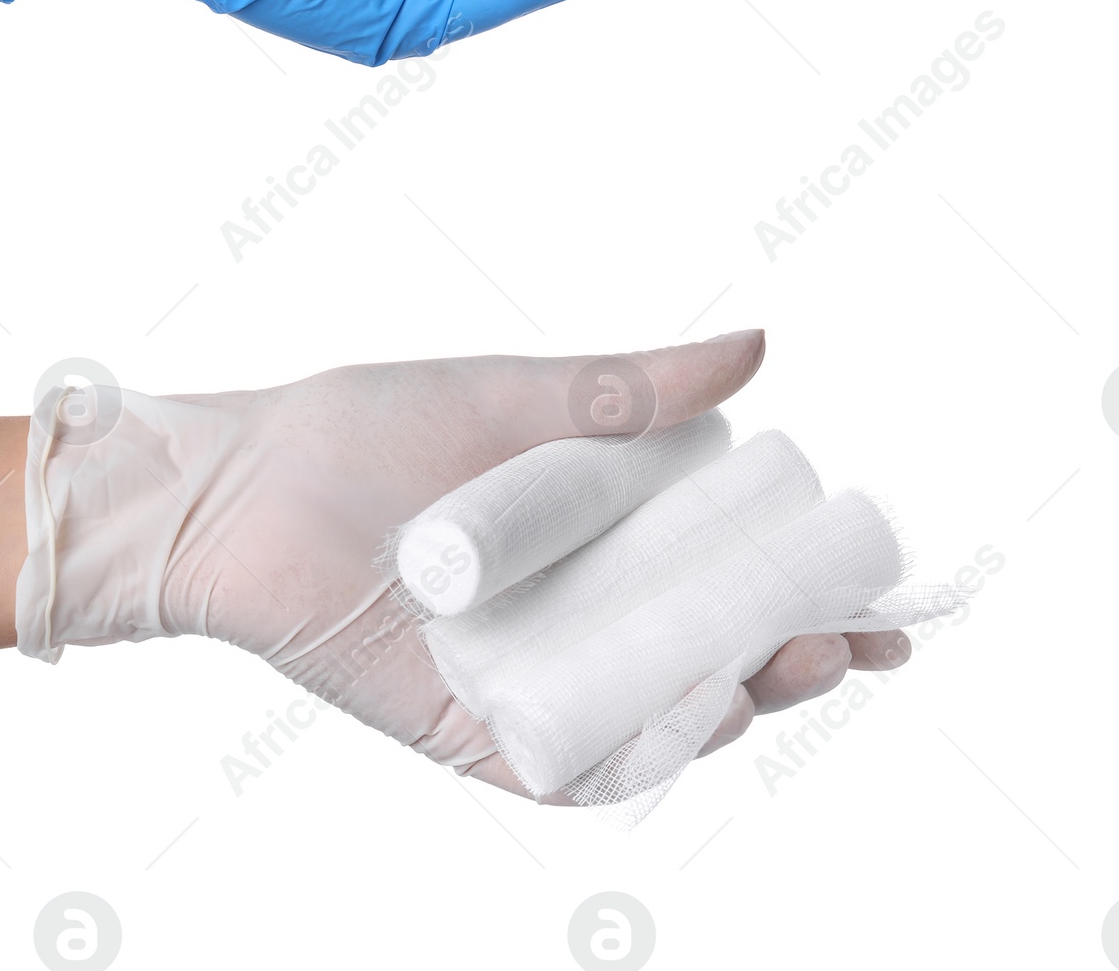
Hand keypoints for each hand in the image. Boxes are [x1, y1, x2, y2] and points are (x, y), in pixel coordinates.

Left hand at [22, 332, 912, 796]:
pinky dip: (635, 757)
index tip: (884, 584)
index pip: (720, 580)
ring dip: (733, 705)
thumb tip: (757, 350)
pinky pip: (569, 768)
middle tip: (853, 633)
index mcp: (589, 545)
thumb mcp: (516, 395)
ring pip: (655, 719)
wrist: (234, 486)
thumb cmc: (358, 429)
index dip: (807, 590)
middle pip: (706, 659)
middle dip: (792, 655)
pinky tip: (695, 723)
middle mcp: (569, 623)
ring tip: (791, 663)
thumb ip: (632, 387)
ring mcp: (525, 684)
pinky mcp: (469, 734)